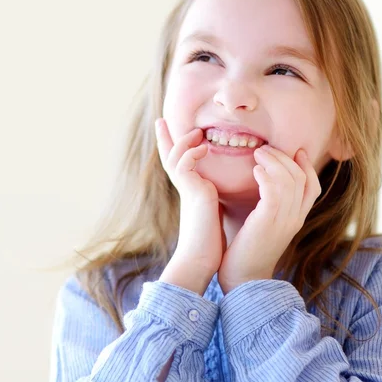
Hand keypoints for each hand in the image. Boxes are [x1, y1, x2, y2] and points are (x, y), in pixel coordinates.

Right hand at [155, 118, 226, 278]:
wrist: (201, 260)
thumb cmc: (210, 245)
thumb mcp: (214, 217)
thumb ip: (214, 203)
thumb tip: (220, 202)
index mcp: (192, 194)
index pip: (180, 167)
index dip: (175, 150)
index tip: (172, 134)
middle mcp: (185, 191)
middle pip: (169, 158)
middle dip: (165, 139)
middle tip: (161, 121)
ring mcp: (186, 192)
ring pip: (174, 158)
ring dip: (183, 142)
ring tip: (197, 132)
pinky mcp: (191, 194)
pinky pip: (183, 166)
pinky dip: (191, 154)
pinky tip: (203, 148)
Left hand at [217, 144, 320, 293]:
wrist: (242, 281)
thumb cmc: (246, 254)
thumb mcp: (262, 227)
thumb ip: (266, 209)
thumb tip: (258, 189)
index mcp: (296, 220)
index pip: (313, 187)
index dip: (306, 166)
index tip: (294, 150)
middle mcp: (295, 219)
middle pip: (302, 178)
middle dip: (285, 158)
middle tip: (267, 149)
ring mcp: (284, 221)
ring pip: (290, 180)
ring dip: (274, 161)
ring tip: (258, 153)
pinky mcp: (268, 222)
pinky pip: (274, 190)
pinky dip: (266, 175)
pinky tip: (254, 170)